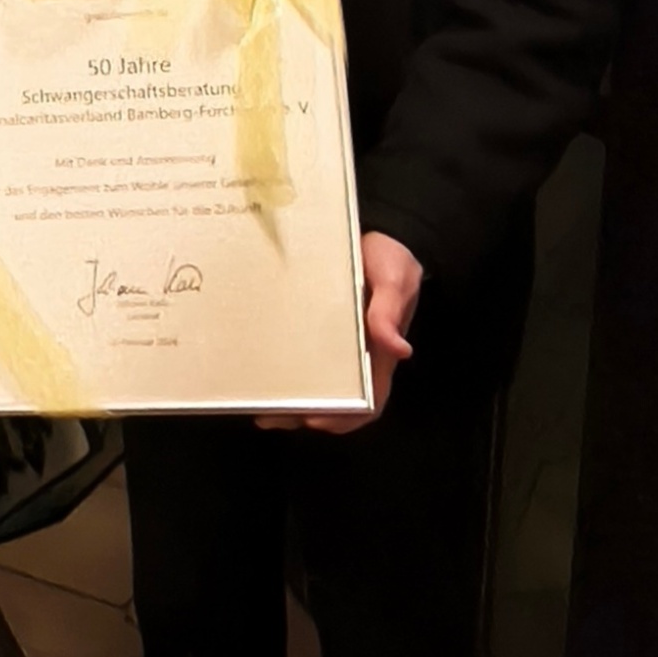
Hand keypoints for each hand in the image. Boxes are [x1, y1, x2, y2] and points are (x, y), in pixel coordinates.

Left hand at [258, 231, 422, 434]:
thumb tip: (400, 350)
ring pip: (314, 385)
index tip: (315, 421)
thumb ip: (390, 310)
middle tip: (269, 416)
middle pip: (334, 401)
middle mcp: (357, 357)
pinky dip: (283, 373)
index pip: (369, 400)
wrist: (379, 234)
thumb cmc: (391, 258)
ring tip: (256, 406)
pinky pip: (301, 358)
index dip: (345, 417)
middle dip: (303, 415)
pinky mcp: (317, 331)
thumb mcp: (395, 279)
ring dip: (289, 402)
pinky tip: (260, 376)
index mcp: (379, 352)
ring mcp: (336, 347)